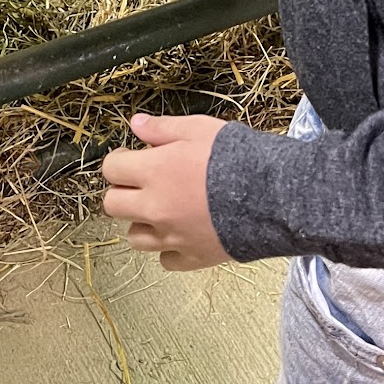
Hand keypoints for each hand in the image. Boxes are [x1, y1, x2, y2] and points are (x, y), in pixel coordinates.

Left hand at [101, 112, 230, 271]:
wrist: (272, 197)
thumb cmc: (236, 158)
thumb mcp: (199, 129)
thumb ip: (163, 128)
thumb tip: (135, 124)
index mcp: (154, 172)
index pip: (111, 170)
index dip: (119, 161)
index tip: (130, 158)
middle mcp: (155, 208)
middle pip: (113, 206)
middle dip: (123, 191)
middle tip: (141, 183)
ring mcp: (172, 237)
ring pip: (134, 237)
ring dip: (142, 222)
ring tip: (163, 208)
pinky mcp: (192, 258)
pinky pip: (166, 259)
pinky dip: (170, 247)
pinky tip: (183, 231)